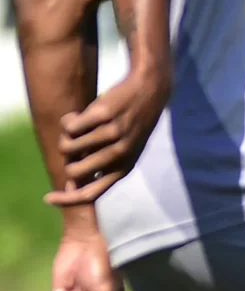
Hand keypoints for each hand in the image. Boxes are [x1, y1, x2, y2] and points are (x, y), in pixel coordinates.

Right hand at [47, 63, 170, 205]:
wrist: (150, 91)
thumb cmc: (131, 125)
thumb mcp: (126, 152)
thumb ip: (103, 168)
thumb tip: (71, 185)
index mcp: (125, 168)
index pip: (92, 193)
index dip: (67, 199)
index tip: (47, 199)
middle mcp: (120, 154)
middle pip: (73, 171)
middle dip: (66, 159)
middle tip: (71, 143)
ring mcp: (112, 134)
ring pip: (68, 147)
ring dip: (66, 137)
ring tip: (77, 126)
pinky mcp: (103, 115)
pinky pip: (69, 126)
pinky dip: (68, 121)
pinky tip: (78, 114)